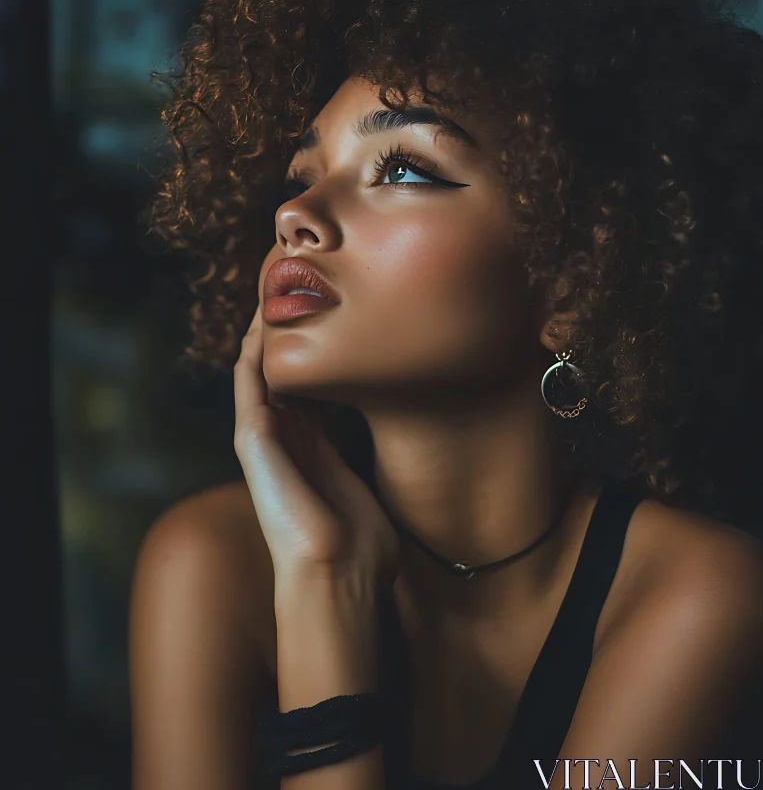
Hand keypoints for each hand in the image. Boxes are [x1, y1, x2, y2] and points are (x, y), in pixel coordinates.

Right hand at [233, 307, 399, 584]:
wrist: (339, 577)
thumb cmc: (362, 549)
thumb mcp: (374, 493)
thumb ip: (375, 467)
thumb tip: (405, 448)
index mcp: (314, 451)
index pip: (308, 391)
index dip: (317, 356)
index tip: (335, 322)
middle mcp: (287, 440)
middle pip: (282, 374)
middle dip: (291, 336)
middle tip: (304, 293)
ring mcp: (266, 439)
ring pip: (259, 371)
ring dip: (267, 334)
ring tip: (278, 293)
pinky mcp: (252, 439)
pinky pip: (249, 382)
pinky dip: (255, 351)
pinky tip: (264, 320)